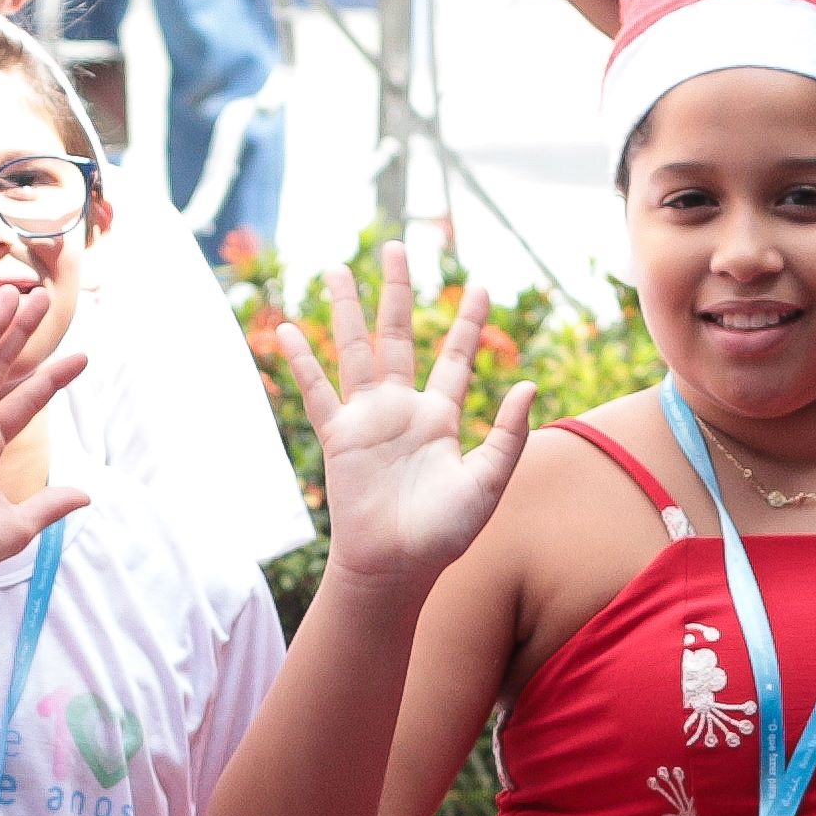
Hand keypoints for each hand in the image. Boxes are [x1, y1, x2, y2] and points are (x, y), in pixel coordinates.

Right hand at [269, 255, 538, 595]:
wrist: (397, 568)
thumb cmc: (445, 534)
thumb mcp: (487, 482)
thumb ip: (508, 435)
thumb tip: (528, 384)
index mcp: (441, 417)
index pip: (455, 357)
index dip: (466, 322)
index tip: (478, 284)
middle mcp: (402, 409)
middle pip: (398, 336)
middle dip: (397, 292)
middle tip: (397, 247)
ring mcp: (368, 420)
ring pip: (354, 351)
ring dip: (345, 311)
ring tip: (337, 269)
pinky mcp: (339, 438)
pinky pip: (318, 393)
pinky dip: (301, 363)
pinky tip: (287, 330)